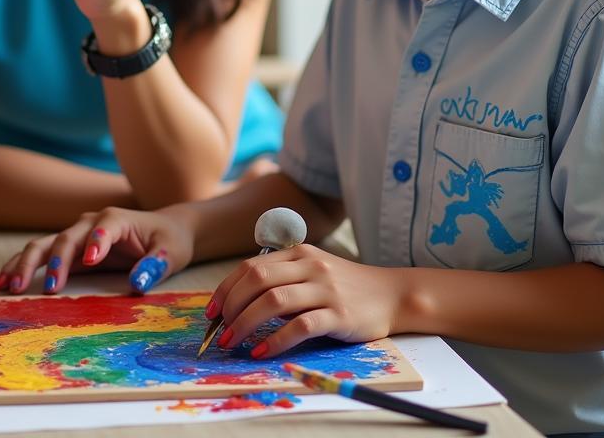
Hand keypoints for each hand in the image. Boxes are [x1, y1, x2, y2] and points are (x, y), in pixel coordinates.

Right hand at [0, 206, 196, 295]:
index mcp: (117, 219)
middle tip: (47, 288)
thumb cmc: (168, 241)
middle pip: (65, 237)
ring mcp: (76, 236)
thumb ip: (153, 266)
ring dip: (26, 264)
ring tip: (9, 286)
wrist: (163, 232)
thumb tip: (137, 283)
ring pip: (44, 244)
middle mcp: (91, 223)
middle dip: (53, 261)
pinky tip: (5, 281)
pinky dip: (21, 266)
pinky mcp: (68, 251)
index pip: (103, 226)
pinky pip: (40, 255)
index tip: (91, 261)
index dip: (95, 241)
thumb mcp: (169, 253)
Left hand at [209, 244, 401, 357]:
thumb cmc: (346, 287)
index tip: (211, 311)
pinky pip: (300, 326)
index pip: (251, 267)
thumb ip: (283, 278)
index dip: (226, 289)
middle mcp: (309, 266)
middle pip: (257, 280)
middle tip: (219, 329)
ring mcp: (324, 288)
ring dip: (246, 323)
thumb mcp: (313, 271)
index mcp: (298, 253)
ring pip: (273, 301)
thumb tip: (241, 302)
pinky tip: (261, 351)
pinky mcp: (338, 314)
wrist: (392, 294)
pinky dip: (275, 340)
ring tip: (232, 342)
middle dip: (231, 305)